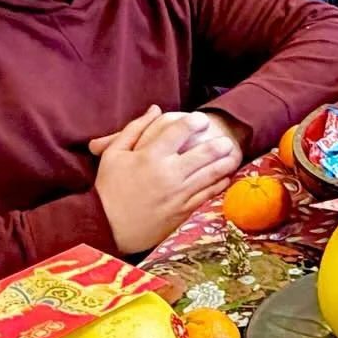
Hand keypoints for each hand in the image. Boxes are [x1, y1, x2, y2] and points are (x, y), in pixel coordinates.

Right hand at [91, 110, 241, 253]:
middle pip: (205, 152)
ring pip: (212, 173)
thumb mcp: (113, 155)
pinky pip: (208, 194)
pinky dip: (220, 183)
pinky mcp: (183, 211)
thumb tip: (155, 109)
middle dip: (219, 142)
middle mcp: (168, 174)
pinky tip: (224, 177)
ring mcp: (178, 194)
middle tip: (225, 138)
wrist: (105, 228)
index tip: (201, 119)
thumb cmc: (108, 189)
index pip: (180, 131)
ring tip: (232, 153)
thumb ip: (135, 129)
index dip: (195, 121)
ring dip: (226, 161)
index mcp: (149, 157)